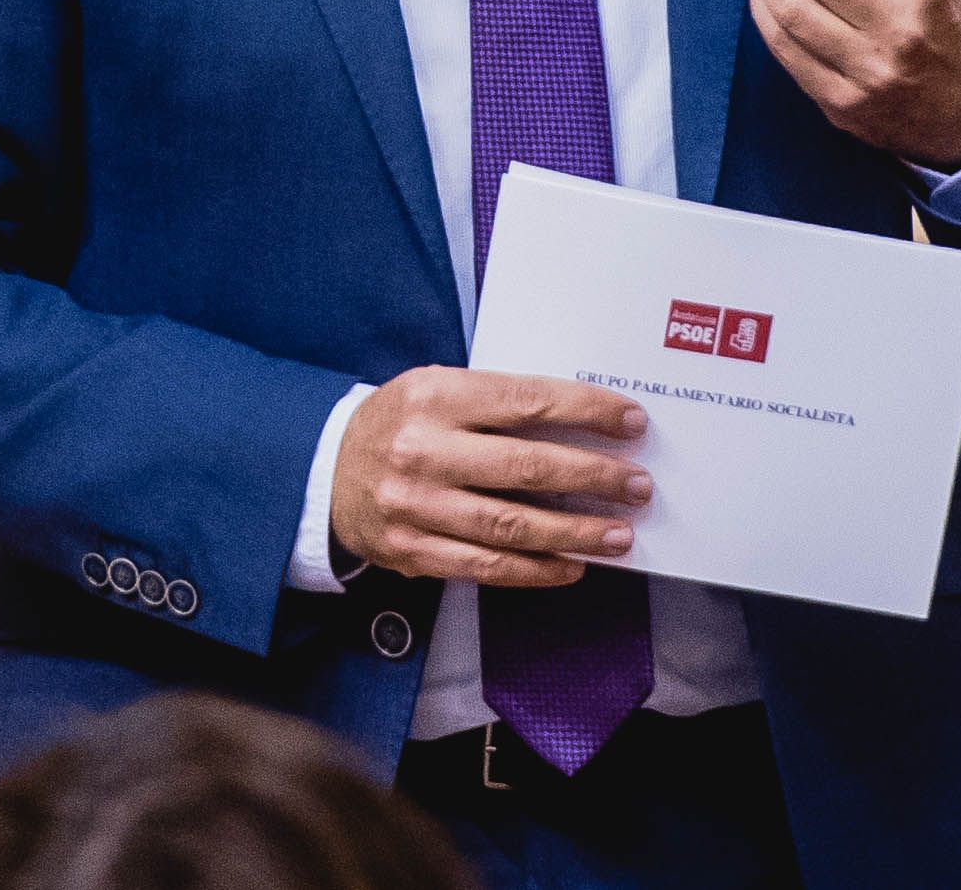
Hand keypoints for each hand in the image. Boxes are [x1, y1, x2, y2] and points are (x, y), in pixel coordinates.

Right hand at [328, 369, 647, 586]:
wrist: (323, 471)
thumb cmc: (399, 424)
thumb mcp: (436, 390)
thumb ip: (496, 403)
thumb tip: (582, 426)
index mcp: (433, 396)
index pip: (526, 401)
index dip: (586, 412)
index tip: (631, 422)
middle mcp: (423, 450)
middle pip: (527, 467)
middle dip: (594, 478)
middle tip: (637, 486)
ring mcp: (415, 506)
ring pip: (512, 526)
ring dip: (575, 533)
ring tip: (619, 534)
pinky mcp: (412, 551)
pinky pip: (486, 566)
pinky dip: (536, 570)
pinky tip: (571, 566)